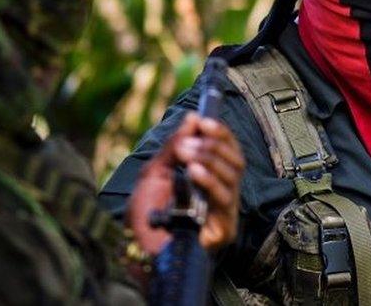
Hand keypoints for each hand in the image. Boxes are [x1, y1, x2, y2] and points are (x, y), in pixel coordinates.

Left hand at [126, 112, 243, 255]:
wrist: (134, 251)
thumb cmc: (144, 216)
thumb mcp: (154, 172)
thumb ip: (174, 145)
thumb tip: (193, 117)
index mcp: (208, 179)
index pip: (228, 151)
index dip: (220, 134)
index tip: (204, 121)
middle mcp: (221, 194)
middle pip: (236, 161)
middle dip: (213, 145)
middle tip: (188, 143)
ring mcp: (225, 212)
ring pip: (233, 176)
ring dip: (209, 159)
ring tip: (186, 154)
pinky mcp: (224, 229)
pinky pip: (224, 198)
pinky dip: (209, 181)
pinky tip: (193, 172)